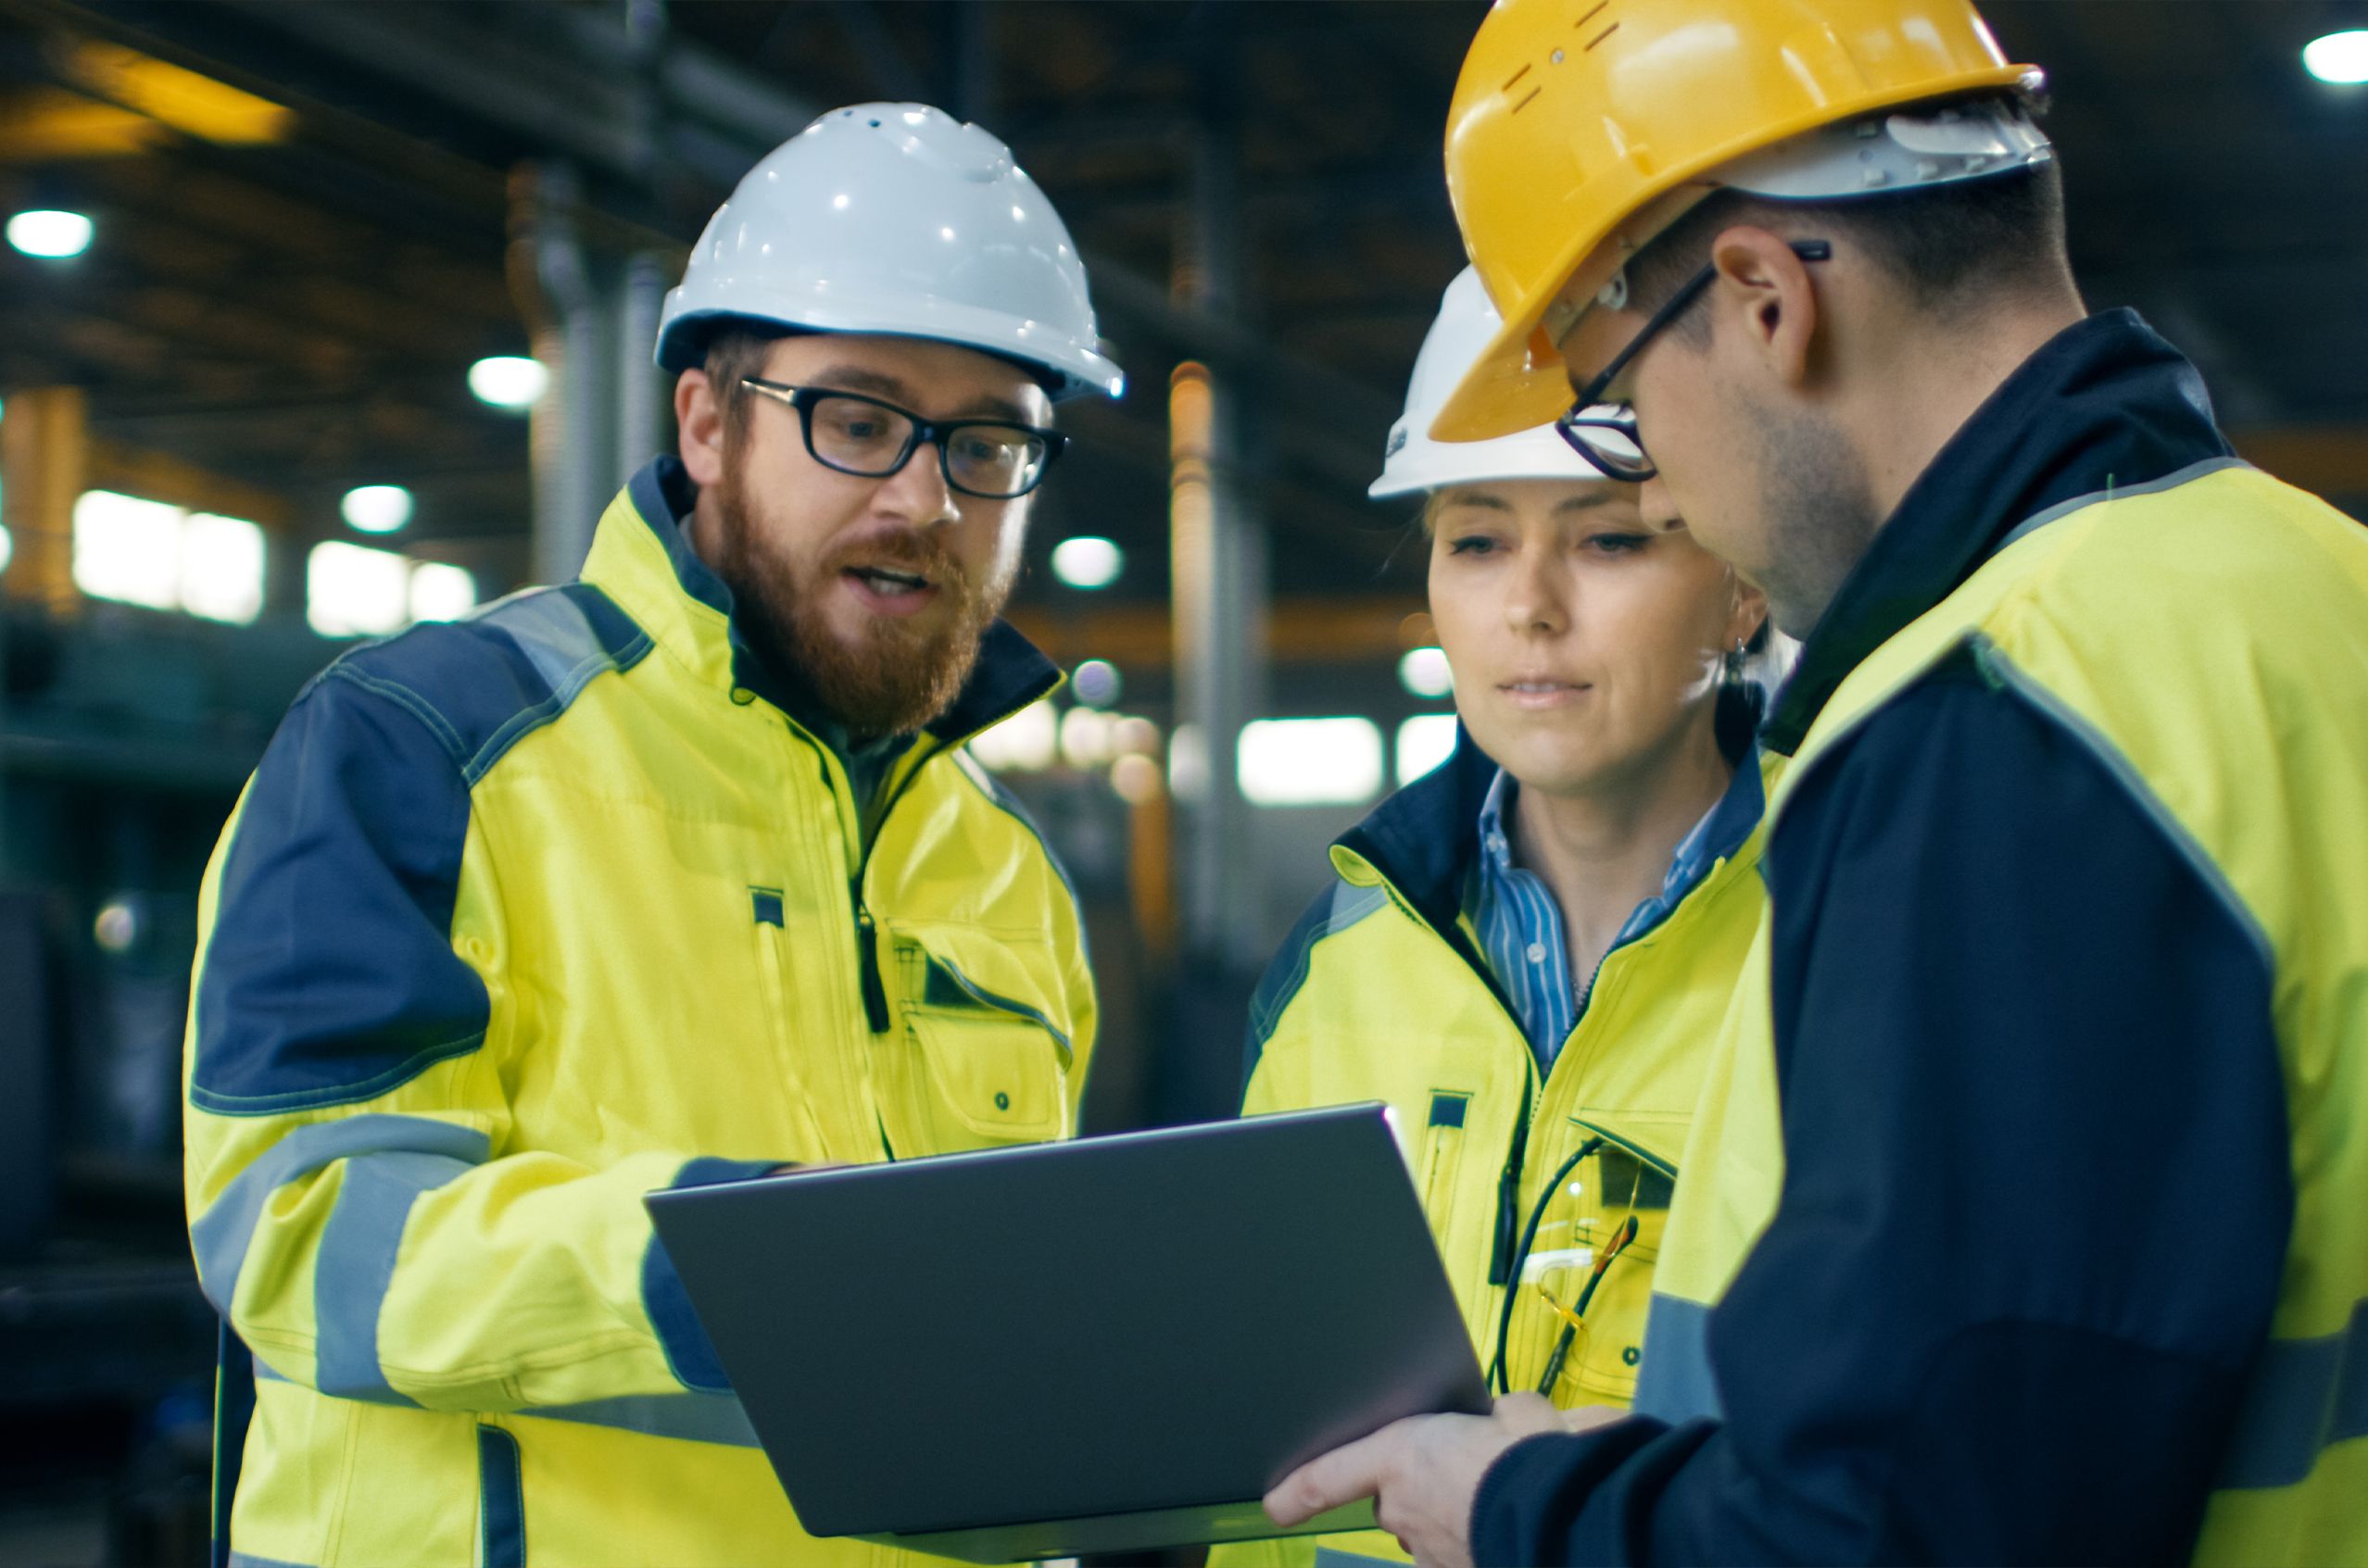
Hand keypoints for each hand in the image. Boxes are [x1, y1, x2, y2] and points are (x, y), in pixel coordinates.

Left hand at [1263, 1393, 1570, 1567]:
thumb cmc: (1526, 1453)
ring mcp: (1430, 1550)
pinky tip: (1512, 1519)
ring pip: (1426, 1530)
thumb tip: (1510, 1417)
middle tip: (1466, 1462)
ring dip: (1453, 1513)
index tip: (1274, 1506)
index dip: (1299, 1491)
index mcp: (1400, 1458)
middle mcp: (1403, 1509)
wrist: (1565, 1513)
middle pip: (1393, 1499)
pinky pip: (1456, 1553)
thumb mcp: (1520, 1412)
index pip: (1330, 1478)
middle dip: (1420, 1484)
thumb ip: (1502, 1413)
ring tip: (1499, 1494)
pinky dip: (1477, 1535)